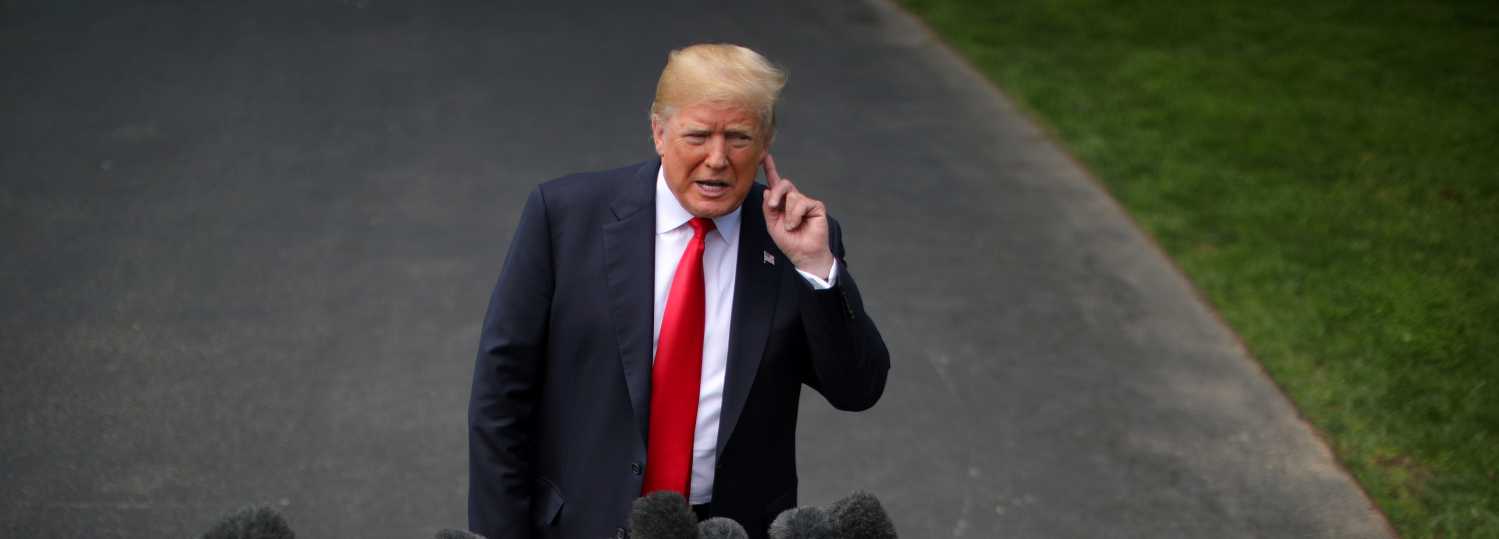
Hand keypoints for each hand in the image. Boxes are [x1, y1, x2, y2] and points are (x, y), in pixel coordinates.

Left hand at [761, 153, 833, 278]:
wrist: (803, 254)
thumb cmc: (789, 242)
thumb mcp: (772, 225)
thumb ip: (768, 208)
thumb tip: (767, 190)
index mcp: (782, 203)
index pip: (776, 183)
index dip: (770, 169)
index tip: (764, 156)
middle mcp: (794, 200)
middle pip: (784, 184)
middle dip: (776, 193)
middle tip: (773, 206)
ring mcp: (805, 202)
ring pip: (792, 196)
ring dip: (787, 214)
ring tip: (790, 227)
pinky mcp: (816, 206)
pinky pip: (802, 203)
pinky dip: (796, 215)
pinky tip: (797, 224)